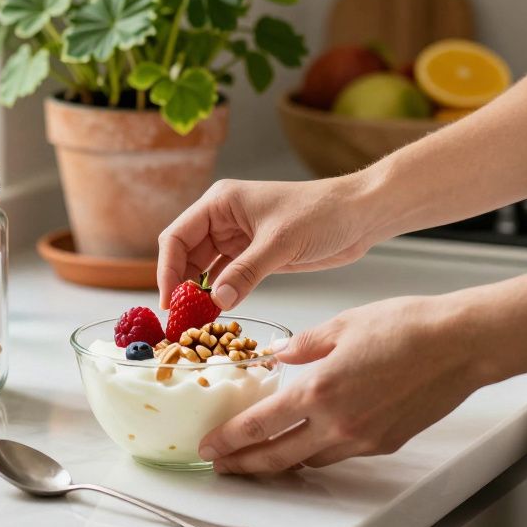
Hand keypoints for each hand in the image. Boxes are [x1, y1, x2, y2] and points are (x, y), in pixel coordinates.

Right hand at [157, 176, 384, 310]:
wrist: (360, 215)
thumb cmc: (322, 213)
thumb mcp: (281, 243)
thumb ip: (246, 272)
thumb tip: (216, 300)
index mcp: (220, 202)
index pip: (177, 236)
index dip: (167, 270)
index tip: (168, 301)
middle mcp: (223, 219)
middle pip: (185, 255)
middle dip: (180, 287)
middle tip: (179, 321)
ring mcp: (238, 238)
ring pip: (204, 270)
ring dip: (199, 295)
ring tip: (195, 324)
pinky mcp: (254, 255)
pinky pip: (226, 278)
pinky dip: (220, 296)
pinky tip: (216, 314)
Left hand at [198, 295, 486, 473]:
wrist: (459, 344)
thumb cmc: (406, 327)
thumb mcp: (342, 325)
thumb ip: (303, 345)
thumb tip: (278, 355)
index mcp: (320, 391)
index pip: (260, 426)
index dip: (229, 440)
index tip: (210, 447)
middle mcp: (338, 423)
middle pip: (278, 457)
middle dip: (245, 465)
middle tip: (222, 466)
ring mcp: (364, 438)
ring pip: (310, 460)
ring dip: (281, 461)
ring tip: (260, 456)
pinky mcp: (386, 443)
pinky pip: (341, 453)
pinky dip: (318, 450)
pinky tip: (309, 440)